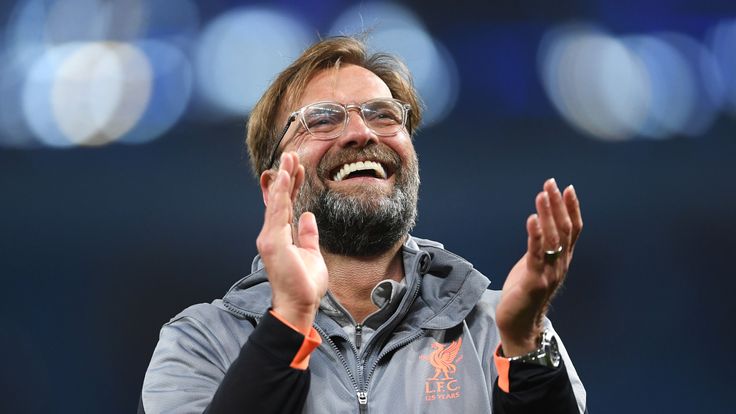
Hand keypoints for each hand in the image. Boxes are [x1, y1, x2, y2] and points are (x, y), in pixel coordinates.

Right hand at [256, 152, 328, 332]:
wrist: (299, 306)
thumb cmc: (304, 285)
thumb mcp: (312, 254)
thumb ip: (308, 235)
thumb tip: (308, 217)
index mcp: (280, 237)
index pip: (286, 206)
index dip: (292, 186)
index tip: (298, 169)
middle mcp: (271, 234)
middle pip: (279, 199)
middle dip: (286, 177)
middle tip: (292, 155)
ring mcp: (270, 238)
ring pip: (278, 201)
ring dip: (284, 179)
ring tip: (290, 159)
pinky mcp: (273, 242)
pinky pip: (279, 211)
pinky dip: (283, 193)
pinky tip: (287, 177)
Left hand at [496, 178, 582, 356]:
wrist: (520, 323)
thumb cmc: (526, 292)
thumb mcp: (537, 264)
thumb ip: (542, 247)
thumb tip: (540, 223)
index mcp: (562, 259)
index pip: (573, 229)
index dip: (572, 208)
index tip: (567, 188)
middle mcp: (560, 264)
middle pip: (565, 230)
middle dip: (558, 205)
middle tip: (551, 184)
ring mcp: (549, 273)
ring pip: (552, 239)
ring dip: (547, 215)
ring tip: (541, 195)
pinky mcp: (534, 281)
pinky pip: (536, 254)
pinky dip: (535, 235)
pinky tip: (531, 219)